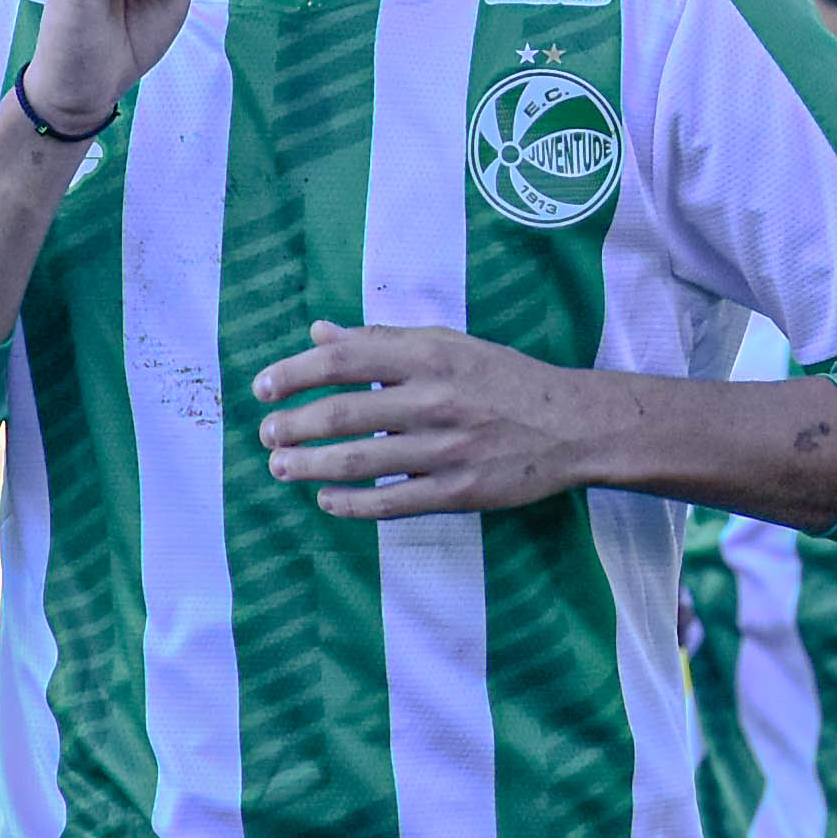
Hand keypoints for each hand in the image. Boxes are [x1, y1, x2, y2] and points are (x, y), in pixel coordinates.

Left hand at [252, 322, 604, 518]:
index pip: (345, 360)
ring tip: (279, 466)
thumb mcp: (448, 344)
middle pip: (344, 412)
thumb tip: (319, 333)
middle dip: (294, 425)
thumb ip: (381, 340)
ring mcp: (447, 449)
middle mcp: (435, 399)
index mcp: (430, 355)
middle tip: (266, 434)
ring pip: (360, 461)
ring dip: (310, 465)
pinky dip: (351, 504)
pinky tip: (325, 500)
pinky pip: (392, 502)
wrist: (572, 425)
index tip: (264, 387)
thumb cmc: (505, 379)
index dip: (295, 373)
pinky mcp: (459, 492)